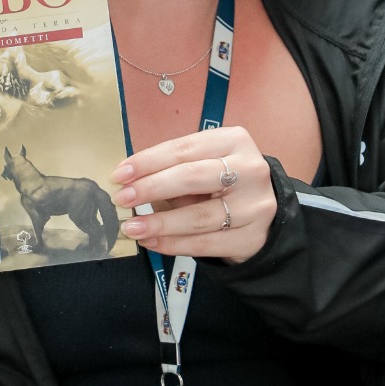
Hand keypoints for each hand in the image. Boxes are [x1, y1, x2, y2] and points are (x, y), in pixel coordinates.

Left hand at [112, 125, 276, 263]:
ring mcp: (255, 206)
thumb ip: (173, 170)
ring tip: (131, 227)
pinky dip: (174, 244)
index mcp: (234, 141)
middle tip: (122, 199)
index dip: (148, 162)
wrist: (265, 212)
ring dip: (159, 223)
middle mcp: (250, 170)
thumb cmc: (223, 182)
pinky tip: (152, 242)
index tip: (119, 174)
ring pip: (199, 216)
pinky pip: (206, 243)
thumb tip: (129, 183)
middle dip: (151, 188)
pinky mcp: (253, 237)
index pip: (184, 150)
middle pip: (192, 178)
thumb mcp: (204, 165)